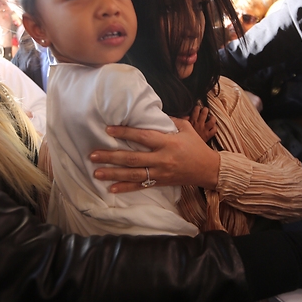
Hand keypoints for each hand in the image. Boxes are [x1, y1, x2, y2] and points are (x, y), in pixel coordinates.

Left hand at [90, 118, 219, 192]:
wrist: (208, 169)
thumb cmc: (196, 146)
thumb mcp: (185, 128)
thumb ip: (167, 121)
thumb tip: (148, 113)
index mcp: (167, 142)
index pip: (143, 137)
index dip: (125, 133)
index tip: (108, 130)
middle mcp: (162, 159)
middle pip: (133, 158)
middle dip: (111, 156)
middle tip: (93, 154)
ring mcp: (160, 173)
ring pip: (133, 174)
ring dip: (113, 173)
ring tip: (96, 172)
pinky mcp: (160, 183)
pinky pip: (140, 186)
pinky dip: (125, 188)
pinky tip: (111, 189)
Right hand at [183, 105, 216, 141]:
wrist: (188, 148)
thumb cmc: (184, 138)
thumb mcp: (180, 128)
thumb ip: (183, 121)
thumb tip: (187, 116)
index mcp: (192, 122)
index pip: (196, 111)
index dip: (198, 107)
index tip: (198, 107)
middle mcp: (199, 124)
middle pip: (204, 113)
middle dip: (205, 110)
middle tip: (205, 110)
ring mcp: (204, 130)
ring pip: (212, 121)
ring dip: (212, 117)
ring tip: (211, 116)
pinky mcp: (208, 136)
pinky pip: (214, 130)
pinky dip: (215, 127)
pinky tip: (213, 126)